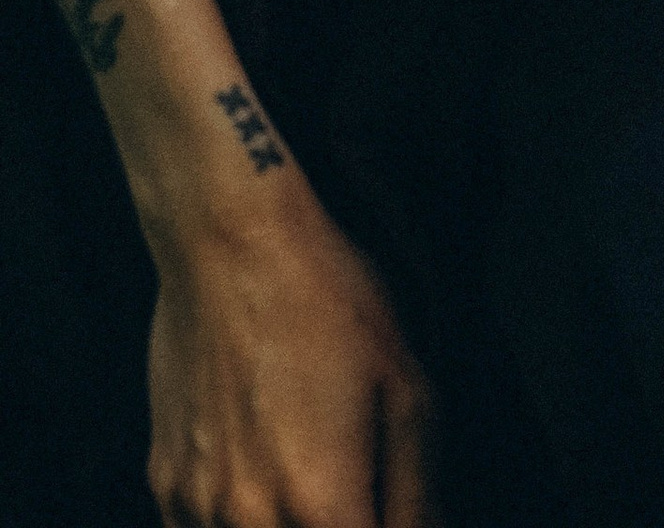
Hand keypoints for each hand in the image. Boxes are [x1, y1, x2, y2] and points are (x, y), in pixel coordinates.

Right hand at [145, 179, 435, 527]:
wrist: (229, 243)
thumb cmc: (325, 299)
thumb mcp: (405, 384)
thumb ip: (418, 488)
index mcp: (321, 503)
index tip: (389, 511)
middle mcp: (251, 520)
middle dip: (342, 524)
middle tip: (357, 487)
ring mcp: (197, 509)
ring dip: (288, 520)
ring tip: (308, 467)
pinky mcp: (165, 487)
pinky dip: (240, 517)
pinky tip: (265, 476)